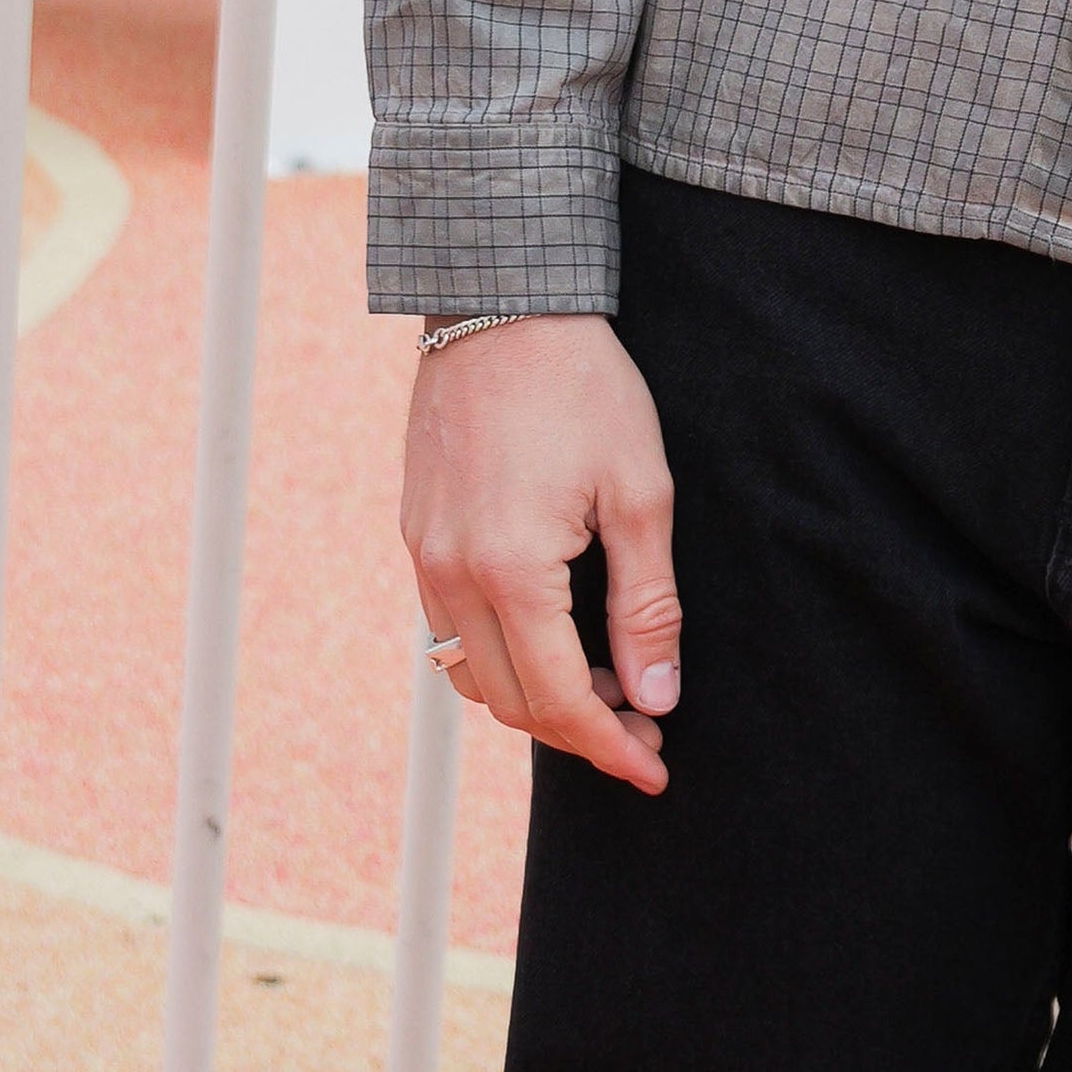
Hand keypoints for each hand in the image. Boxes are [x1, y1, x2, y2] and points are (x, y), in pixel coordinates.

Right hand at [402, 315, 681, 793]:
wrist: (500, 303)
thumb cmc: (581, 386)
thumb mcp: (640, 492)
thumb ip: (647, 604)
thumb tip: (656, 695)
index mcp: (510, 570)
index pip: (561, 700)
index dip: (611, 747)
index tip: (656, 769)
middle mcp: (451, 575)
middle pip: (511, 704)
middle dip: (581, 732)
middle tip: (646, 727)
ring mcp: (423, 557)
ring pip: (470, 676)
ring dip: (535, 700)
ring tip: (606, 687)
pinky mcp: (415, 536)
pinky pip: (448, 631)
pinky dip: (499, 657)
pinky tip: (553, 639)